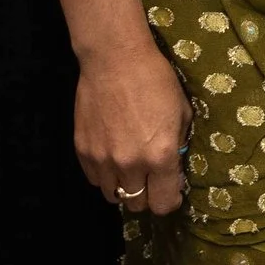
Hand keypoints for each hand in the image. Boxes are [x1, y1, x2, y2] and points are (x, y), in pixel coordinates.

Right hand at [73, 32, 191, 216]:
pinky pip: (94, 179)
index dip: (170, 201)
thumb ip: (177, 146)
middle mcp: (130, 165)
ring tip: (130, 170)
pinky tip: (112, 157)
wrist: (114, 60)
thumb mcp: (182, 113)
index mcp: (160, 157)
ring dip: (124, 187)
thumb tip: (174, 167)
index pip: (164, 204)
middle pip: (137, 204)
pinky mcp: (82, 151)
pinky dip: (105, 175)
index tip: (171, 192)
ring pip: (113, 196)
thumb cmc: (155, 81)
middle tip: (150, 179)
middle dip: (147, 195)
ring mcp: (103, 160)